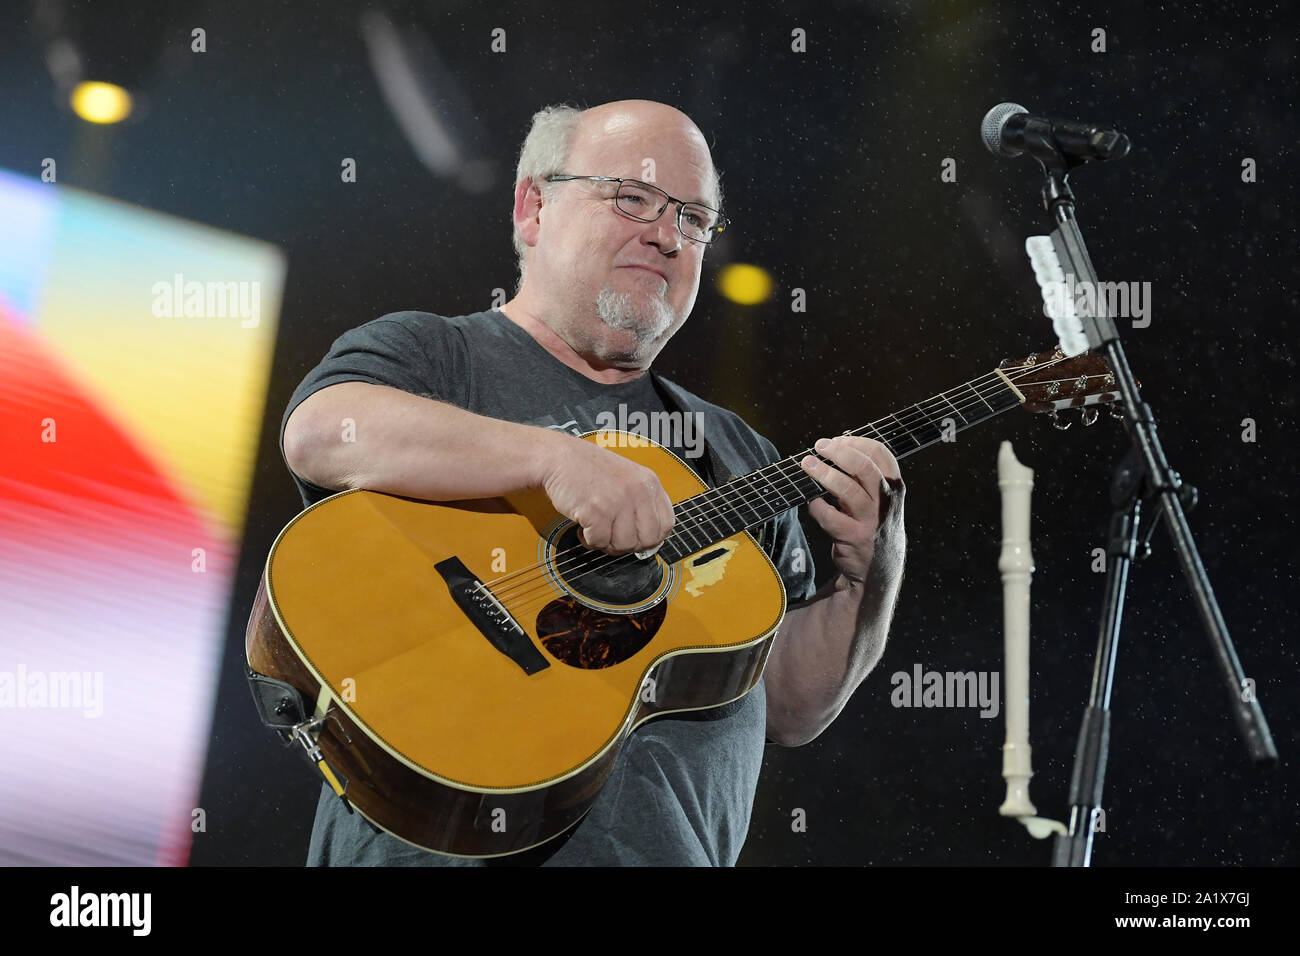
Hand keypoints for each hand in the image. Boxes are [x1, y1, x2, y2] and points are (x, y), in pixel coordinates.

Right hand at [539, 434, 674, 554]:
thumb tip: (650, 536)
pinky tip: (584, 526)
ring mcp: (618, 501)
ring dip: (607, 542)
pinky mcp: (597, 511)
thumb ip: (641, 502)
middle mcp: (637, 491)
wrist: (557, 457)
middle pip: (647, 539)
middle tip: (613, 536)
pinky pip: (599, 542)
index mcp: (648, 482)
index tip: (638, 538)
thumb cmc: (587, 468)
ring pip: (624, 544)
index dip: (651, 537)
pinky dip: (589, 539)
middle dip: (628, 544)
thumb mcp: (626, 477)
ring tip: (596, 528)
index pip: (666, 524)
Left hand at [799, 436, 904, 584]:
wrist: (878, 569)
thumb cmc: (873, 524)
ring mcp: (871, 520)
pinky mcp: (853, 537)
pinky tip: (812, 503)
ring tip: (807, 464)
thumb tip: (834, 448)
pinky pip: (829, 516)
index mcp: (894, 486)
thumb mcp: (880, 499)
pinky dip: (816, 506)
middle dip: (838, 453)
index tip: (836, 440)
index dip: (856, 442)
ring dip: (824, 474)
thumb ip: (864, 476)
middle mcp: (886, 501)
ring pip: (847, 490)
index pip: (880, 454)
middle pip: (864, 468)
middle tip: (819, 447)